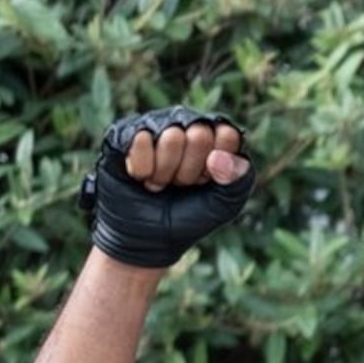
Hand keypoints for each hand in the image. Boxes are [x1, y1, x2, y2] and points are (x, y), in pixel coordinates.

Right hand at [81, 107, 252, 268]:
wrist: (150, 238)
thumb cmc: (190, 215)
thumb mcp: (226, 203)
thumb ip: (239, 177)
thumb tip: (220, 157)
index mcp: (213, 137)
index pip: (227, 135)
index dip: (217, 167)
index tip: (207, 182)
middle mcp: (184, 124)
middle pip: (199, 134)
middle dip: (191, 171)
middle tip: (181, 184)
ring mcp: (154, 126)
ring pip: (171, 136)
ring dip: (166, 171)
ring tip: (161, 182)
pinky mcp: (124, 132)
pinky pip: (141, 139)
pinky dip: (144, 169)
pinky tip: (140, 177)